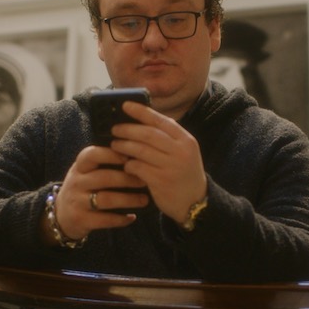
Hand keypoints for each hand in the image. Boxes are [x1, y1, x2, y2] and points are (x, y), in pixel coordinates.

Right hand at [50, 145, 148, 241]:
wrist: (62, 215)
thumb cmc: (82, 188)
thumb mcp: (85, 172)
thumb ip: (103, 163)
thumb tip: (134, 153)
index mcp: (79, 167)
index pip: (92, 155)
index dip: (111, 154)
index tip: (130, 157)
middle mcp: (76, 182)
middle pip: (104, 177)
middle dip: (127, 179)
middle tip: (144, 181)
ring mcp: (77, 202)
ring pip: (106, 199)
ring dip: (128, 200)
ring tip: (144, 200)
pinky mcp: (81, 220)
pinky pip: (104, 219)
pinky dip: (121, 219)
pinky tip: (132, 217)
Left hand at [106, 100, 207, 224]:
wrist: (194, 202)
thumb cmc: (184, 174)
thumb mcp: (184, 152)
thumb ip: (169, 137)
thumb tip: (143, 119)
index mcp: (186, 140)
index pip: (161, 121)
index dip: (142, 112)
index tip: (125, 106)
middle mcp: (180, 152)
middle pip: (148, 134)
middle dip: (128, 129)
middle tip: (115, 129)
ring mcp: (171, 167)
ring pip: (141, 150)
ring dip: (124, 146)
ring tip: (115, 144)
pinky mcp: (161, 181)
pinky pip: (138, 168)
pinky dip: (129, 164)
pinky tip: (126, 165)